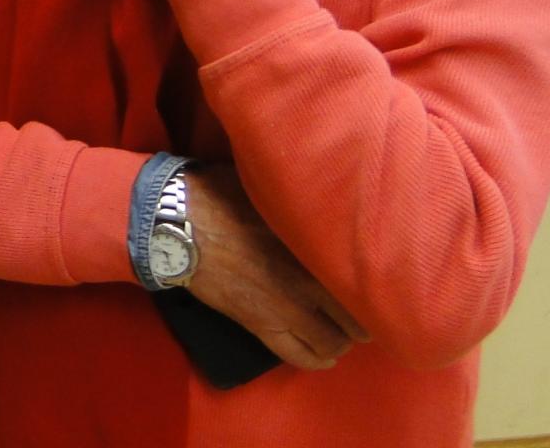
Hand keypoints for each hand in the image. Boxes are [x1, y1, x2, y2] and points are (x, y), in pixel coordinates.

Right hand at [183, 167, 368, 370]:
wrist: (178, 225)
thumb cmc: (221, 196)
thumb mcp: (270, 190)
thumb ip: (303, 204)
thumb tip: (324, 192)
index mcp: (313, 246)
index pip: (364, 283)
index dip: (371, 290)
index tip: (371, 287)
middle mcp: (308, 283)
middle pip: (357, 320)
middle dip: (360, 320)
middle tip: (357, 313)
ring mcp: (285, 309)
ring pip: (332, 343)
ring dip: (339, 340)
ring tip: (338, 333)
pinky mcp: (260, 325)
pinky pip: (299, 356)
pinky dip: (317, 359)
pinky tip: (323, 355)